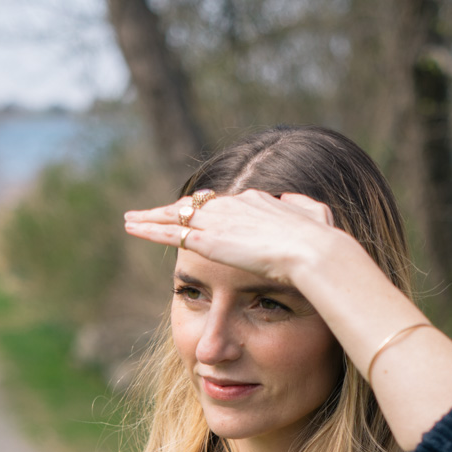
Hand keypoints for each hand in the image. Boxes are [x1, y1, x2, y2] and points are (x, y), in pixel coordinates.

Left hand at [124, 189, 337, 284]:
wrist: (311, 251)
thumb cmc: (320, 240)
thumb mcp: (316, 217)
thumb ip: (303, 208)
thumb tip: (294, 202)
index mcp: (256, 201)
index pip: (221, 204)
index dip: (204, 209)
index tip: (192, 214)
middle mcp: (231, 206)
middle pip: (193, 206)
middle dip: (171, 210)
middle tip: (151, 213)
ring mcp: (217, 221)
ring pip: (174, 216)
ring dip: (151, 218)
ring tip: (131, 220)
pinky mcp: (206, 239)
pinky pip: (169, 232)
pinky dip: (149, 229)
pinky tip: (132, 228)